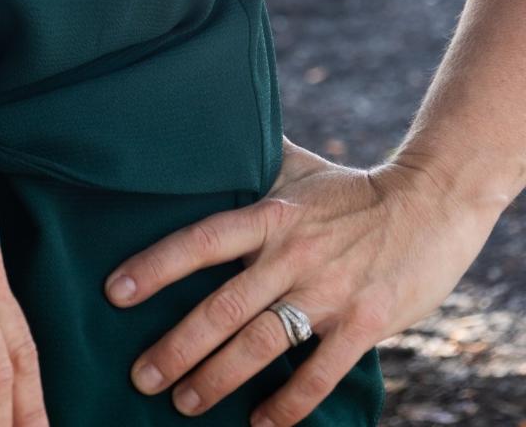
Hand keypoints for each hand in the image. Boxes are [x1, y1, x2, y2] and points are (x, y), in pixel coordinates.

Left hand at [100, 135, 500, 424]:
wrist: (429, 204)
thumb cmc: (350, 188)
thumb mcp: (296, 169)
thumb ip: (250, 168)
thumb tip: (198, 146)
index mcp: (271, 214)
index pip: (202, 240)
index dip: (157, 264)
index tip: (115, 291)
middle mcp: (293, 253)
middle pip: (223, 307)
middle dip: (177, 346)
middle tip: (140, 376)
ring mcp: (329, 291)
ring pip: (261, 345)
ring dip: (218, 380)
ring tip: (184, 403)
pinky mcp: (363, 323)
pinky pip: (317, 373)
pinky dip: (287, 405)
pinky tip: (259, 424)